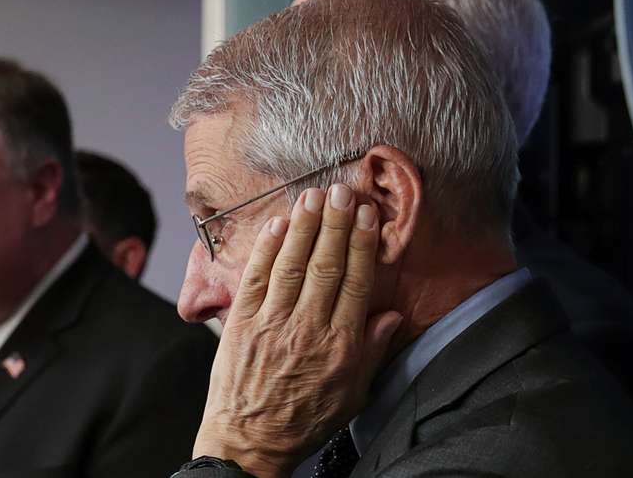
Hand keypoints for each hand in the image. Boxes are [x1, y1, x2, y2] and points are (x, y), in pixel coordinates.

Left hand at [193, 184, 402, 477]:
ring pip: (292, 264)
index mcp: (339, 345)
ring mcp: (271, 323)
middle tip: (343, 191)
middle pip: (326, 265)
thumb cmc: (303, 420)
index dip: (362, 244)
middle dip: (336, 224)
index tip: (368, 216)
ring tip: (315, 196)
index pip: (355, 282)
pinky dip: (267, 249)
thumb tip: (391, 314)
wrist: (248, 442)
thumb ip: (371, 351)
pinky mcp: (241, 322)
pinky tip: (279, 224)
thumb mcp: (352, 395)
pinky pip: (256, 278)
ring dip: (304, 227)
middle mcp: (307, 328)